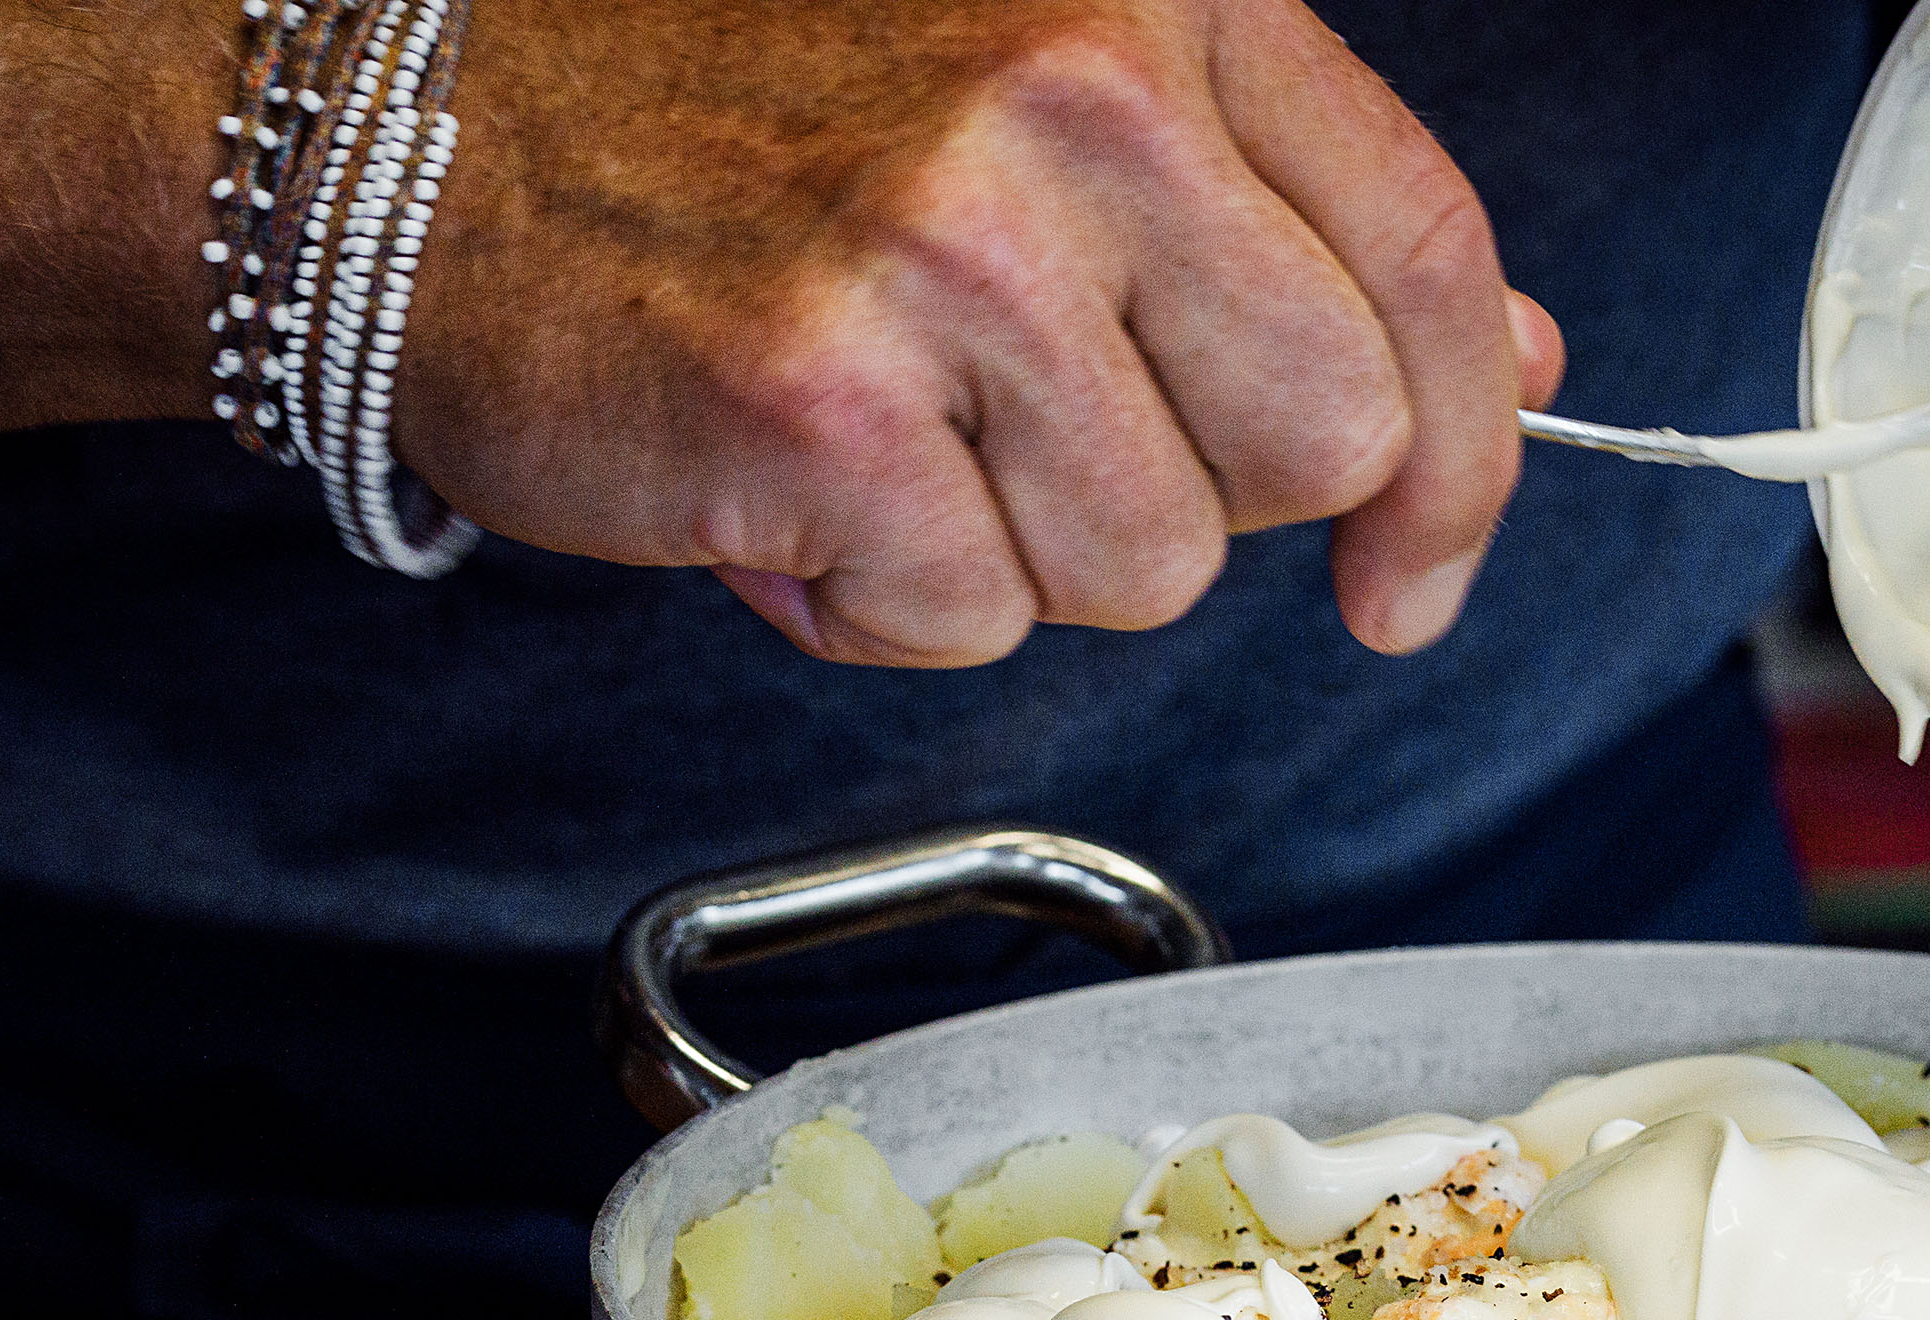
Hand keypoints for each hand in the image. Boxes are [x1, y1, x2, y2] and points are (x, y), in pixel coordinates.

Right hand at [396, 0, 1563, 666]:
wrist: (415, 127)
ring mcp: (952, 241)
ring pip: (1155, 562)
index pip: (1427, 258)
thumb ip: (1289, 216)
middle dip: (1205, 497)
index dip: (1463, 457)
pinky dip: (876, 603)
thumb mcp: (1050, 91)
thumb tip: (1514, 365)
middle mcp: (1080, 88)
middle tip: (1042, 443)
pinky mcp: (824, 398)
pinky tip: (789, 487)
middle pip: (1322, 441)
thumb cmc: (730, 115)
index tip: (1421, 569)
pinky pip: (970, 622)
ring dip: (1020, 551)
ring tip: (885, 434)